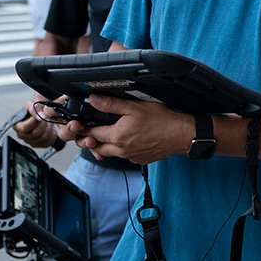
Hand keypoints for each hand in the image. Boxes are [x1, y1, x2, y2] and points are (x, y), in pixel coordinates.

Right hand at [13, 104, 58, 149]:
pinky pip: (48, 143)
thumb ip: (34, 109)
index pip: (25, 128)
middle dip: (44, 124)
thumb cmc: (32, 111)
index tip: (39, 116)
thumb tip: (40, 117)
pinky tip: (50, 129)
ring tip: (48, 122)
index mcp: (17, 126)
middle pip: (35, 133)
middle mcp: (22, 135)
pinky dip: (52, 135)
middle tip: (45, 118)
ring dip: (49, 129)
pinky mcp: (38, 144)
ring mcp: (29, 141)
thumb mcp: (30, 105)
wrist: (38, 115)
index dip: (34, 121)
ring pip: (43, 138)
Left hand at [63, 94, 191, 164]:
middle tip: (89, 132)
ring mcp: (131, 157)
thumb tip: (94, 100)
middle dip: (91, 140)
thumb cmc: (162, 120)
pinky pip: (125, 156)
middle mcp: (122, 150)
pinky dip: (121, 150)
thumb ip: (111, 104)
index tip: (79, 126)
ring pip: (111, 153)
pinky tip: (128, 140)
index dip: (84, 128)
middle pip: (98, 148)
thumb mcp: (134, 107)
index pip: (92, 134)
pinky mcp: (140, 160)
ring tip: (107, 136)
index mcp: (117, 136)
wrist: (180, 134)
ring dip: (106, 145)